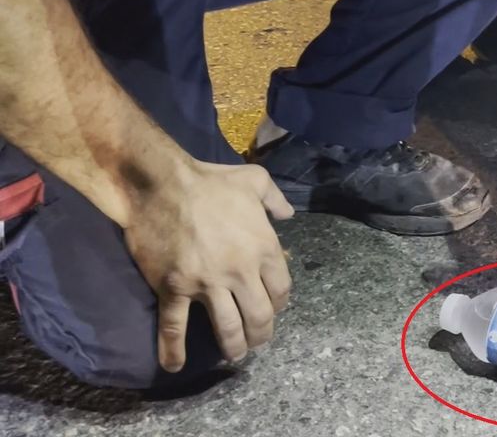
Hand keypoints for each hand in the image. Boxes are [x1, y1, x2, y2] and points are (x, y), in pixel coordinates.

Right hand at [123, 160, 293, 371]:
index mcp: (264, 248)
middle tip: (257, 341)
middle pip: (259, 316)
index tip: (273, 310)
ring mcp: (207, 284)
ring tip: (234, 356)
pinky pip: (174, 327)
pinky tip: (174, 365)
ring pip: (227, 328)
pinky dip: (174, 350)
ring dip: (233, 347)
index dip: (279, 305)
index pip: (281, 291)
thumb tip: (287, 214)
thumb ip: (275, 199)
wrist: (161, 184)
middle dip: (261, 334)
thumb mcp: (254, 180)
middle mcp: (240, 271)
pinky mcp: (174, 289)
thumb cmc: (210, 181)